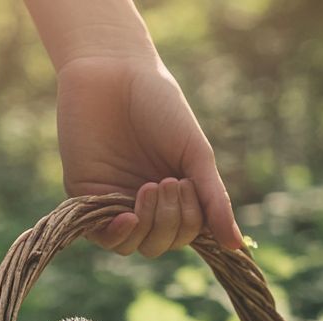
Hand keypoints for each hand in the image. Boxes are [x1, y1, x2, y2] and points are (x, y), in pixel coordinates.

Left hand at [55, 54, 243, 254]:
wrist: (113, 74)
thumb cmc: (160, 107)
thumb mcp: (195, 154)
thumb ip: (213, 200)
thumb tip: (236, 246)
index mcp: (175, 195)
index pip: (187, 234)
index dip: (191, 221)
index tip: (186, 182)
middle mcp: (146, 204)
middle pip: (163, 243)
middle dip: (171, 221)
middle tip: (166, 182)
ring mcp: (116, 203)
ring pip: (137, 245)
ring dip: (150, 226)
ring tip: (149, 188)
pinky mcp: (87, 198)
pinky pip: (104, 238)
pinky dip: (119, 236)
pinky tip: (128, 218)